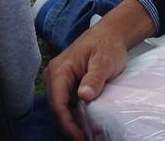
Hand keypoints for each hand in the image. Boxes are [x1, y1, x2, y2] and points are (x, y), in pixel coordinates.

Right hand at [44, 3, 148, 140]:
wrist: (110, 34)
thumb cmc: (107, 45)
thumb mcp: (104, 61)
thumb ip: (94, 78)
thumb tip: (83, 96)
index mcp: (60, 69)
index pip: (57, 103)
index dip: (68, 124)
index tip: (82, 138)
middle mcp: (54, 75)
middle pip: (56, 108)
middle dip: (69, 127)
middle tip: (85, 139)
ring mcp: (58, 79)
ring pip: (59, 108)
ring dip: (70, 123)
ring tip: (85, 135)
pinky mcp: (65, 83)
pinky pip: (65, 103)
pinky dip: (73, 115)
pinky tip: (84, 124)